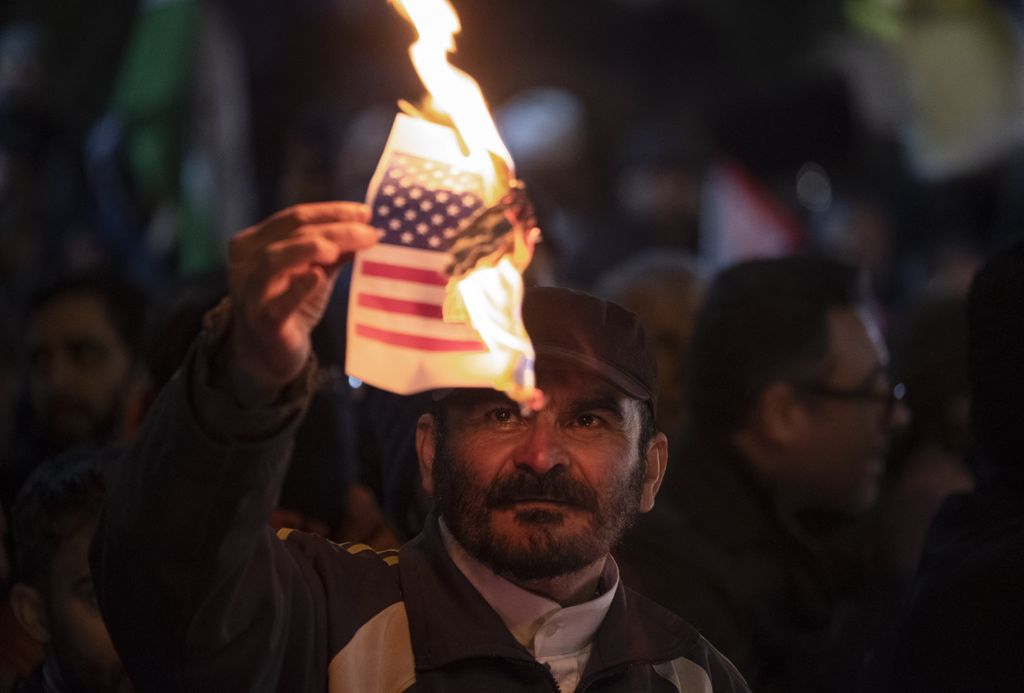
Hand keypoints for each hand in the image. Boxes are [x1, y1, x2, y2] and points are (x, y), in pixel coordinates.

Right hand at [225, 202, 376, 400]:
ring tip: (340, 250)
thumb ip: (333, 251)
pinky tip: (317, 277)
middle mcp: (245, 262)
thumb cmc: (291, 305)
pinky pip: (279, 303)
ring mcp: (251, 292)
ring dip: (312, 248)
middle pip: (292, 234)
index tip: (366, 213)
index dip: (332, 212)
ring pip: (275, 258)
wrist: (269, 354)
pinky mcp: (263, 321)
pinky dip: (298, 287)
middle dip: (335, 229)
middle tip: (370, 234)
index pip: (294, 217)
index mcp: (254, 242)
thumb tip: (366, 229)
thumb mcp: (313, 271)